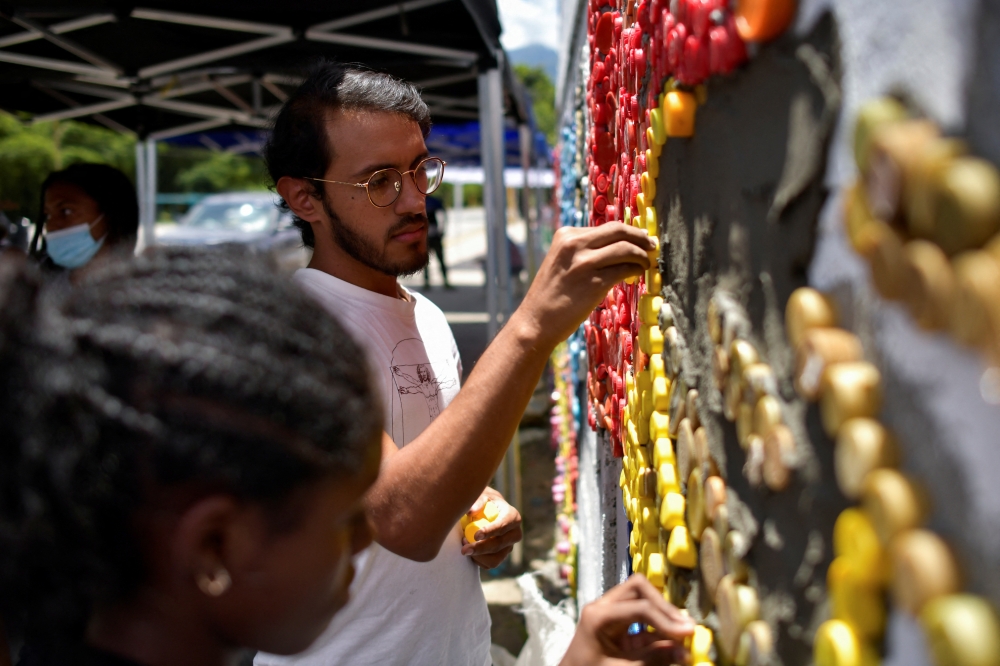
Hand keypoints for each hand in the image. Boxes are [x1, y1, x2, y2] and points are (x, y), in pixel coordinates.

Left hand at [461, 487, 522, 569]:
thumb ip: (478, 501)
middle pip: (500, 545)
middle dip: (481, 548)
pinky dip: (478, 560)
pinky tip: (470, 552)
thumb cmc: (484, 501)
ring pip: (496, 558)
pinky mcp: (501, 555)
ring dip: (478, 557)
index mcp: (513, 516)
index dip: (491, 531)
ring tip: (465, 548)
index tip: (476, 535)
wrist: (486, 511)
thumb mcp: (483, 495)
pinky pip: (490, 564)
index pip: (504, 525)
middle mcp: (514, 533)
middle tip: (464, 549)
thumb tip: (471, 511)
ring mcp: (509, 546)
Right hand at [513, 224, 655, 349]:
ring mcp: (584, 263)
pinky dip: (637, 269)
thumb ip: (583, 250)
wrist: (535, 321)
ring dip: (642, 255)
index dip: (628, 232)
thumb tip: (616, 246)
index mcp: (566, 235)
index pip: (606, 227)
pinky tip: (639, 274)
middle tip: (652, 245)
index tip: (640, 239)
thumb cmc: (551, 295)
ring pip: (626, 248)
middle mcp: (574, 244)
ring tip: (647, 262)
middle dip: (640, 236)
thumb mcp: (562, 262)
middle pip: (618, 231)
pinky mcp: (594, 282)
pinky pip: (625, 269)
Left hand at [559, 575, 695, 665]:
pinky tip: (674, 643)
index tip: (688, 633)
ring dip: (664, 616)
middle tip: (686, 628)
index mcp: (598, 616)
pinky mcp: (617, 626)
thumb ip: (652, 660)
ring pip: (642, 599)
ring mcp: (609, 614)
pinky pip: (641, 620)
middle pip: (639, 589)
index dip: (666, 620)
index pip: (639, 607)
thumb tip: (685, 652)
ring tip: (685, 635)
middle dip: (665, 607)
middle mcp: (603, 607)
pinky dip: (658, 630)